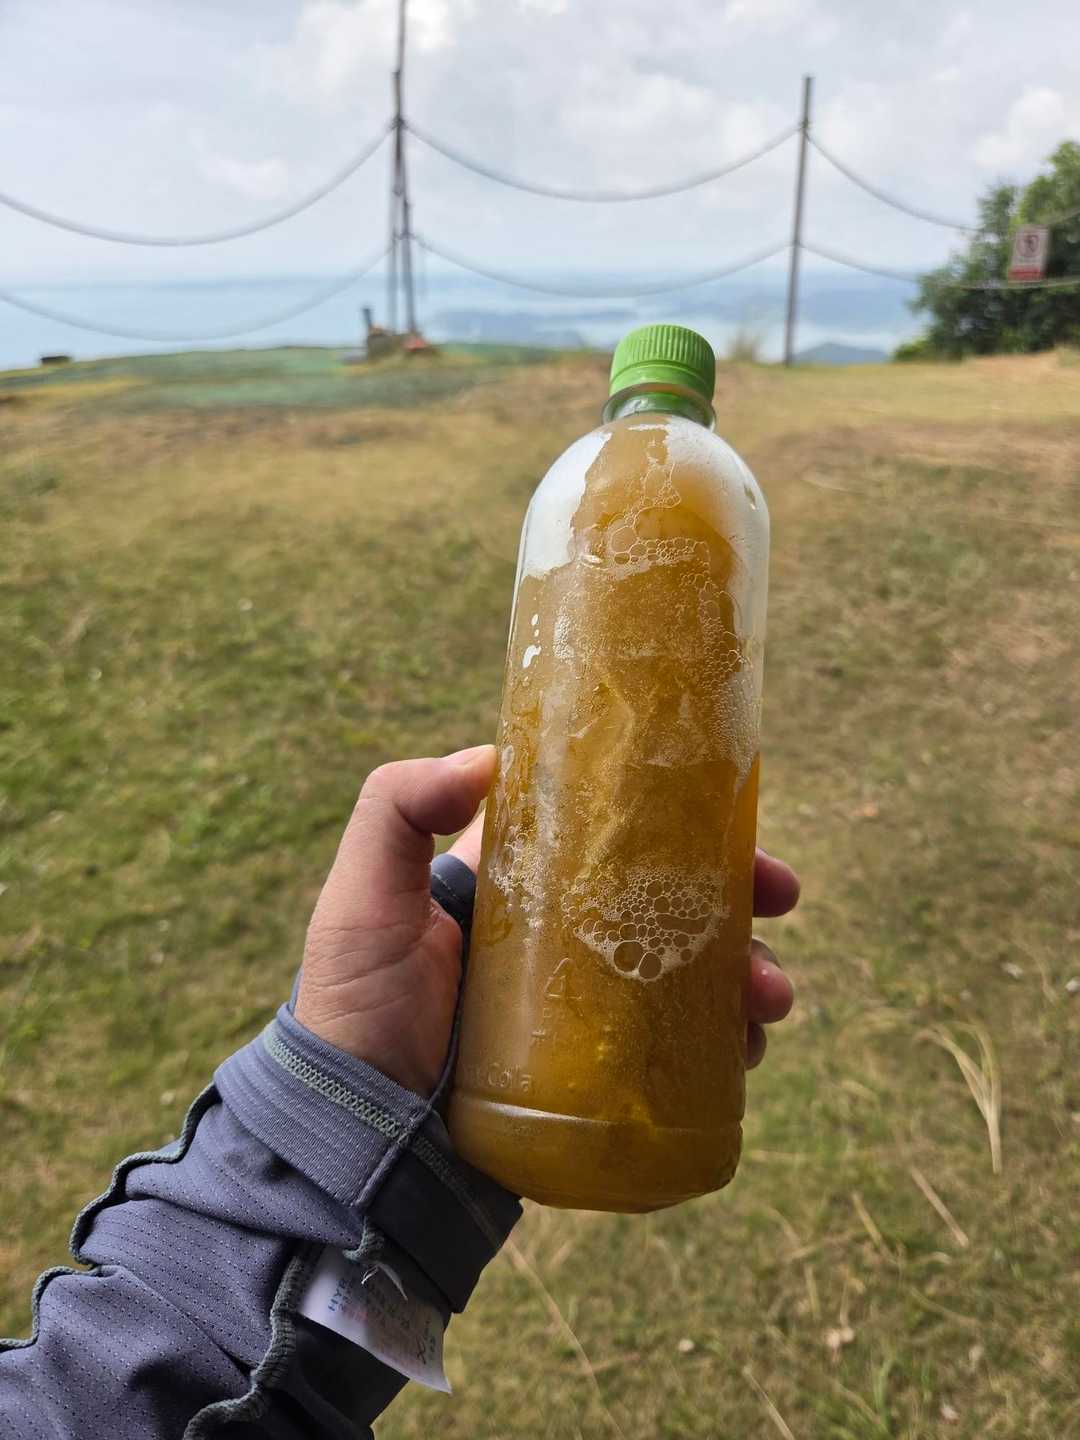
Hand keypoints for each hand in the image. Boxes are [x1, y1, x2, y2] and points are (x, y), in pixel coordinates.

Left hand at [296, 745, 798, 1095]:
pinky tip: (746, 1049)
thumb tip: (490, 759)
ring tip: (767, 996)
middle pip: (672, 904)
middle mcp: (564, 943)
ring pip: (691, 977)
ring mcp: (588, 1013)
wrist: (355, 1137)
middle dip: (739, 897)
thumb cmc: (353, 1008)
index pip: (617, 838)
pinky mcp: (601, 1077)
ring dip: (748, 972)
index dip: (681, 824)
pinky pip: (682, 1052)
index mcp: (524, 889)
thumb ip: (397, 808)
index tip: (734, 821)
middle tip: (780, 900)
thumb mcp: (364, 895)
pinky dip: (726, 1044)